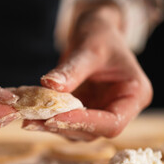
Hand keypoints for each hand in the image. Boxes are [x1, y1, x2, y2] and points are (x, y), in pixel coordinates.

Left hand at [23, 5, 151, 140]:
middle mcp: (121, 108)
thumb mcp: (89, 48)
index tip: (55, 116)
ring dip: (52, 126)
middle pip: (94, 131)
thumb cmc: (100, 34)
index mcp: (135, 95)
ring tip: (29, 118)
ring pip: (78, 131)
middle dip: (64, 126)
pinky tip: (31, 113)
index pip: (113, 122)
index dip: (85, 123)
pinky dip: (49, 119)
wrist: (95, 31)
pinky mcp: (85, 111)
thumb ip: (72, 70)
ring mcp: (101, 112)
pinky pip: (67, 121)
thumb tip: (49, 85)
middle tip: (34, 119)